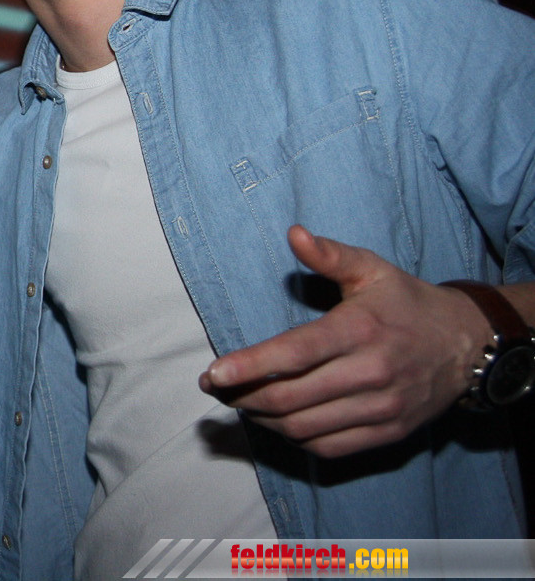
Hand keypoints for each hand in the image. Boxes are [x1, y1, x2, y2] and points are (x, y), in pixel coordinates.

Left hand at [199, 225, 488, 457]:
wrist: (468, 345)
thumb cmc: (408, 303)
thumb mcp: (373, 269)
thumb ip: (330, 255)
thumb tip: (294, 234)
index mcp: (360, 330)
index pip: (296, 353)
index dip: (250, 366)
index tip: (214, 373)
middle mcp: (371, 373)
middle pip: (291, 397)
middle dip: (243, 396)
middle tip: (216, 386)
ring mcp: (381, 408)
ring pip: (304, 427)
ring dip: (262, 419)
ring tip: (240, 401)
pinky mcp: (388, 433)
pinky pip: (329, 448)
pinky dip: (295, 439)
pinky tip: (278, 420)